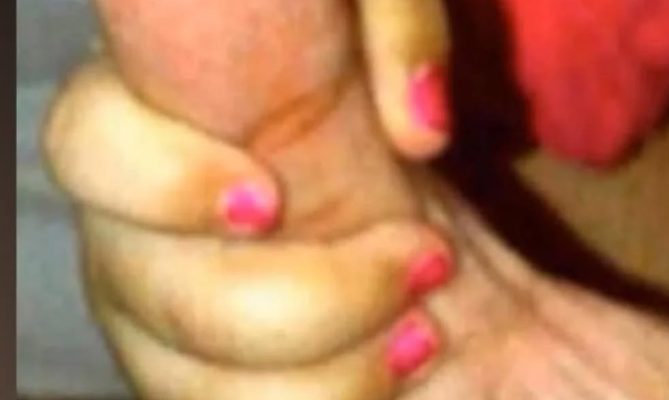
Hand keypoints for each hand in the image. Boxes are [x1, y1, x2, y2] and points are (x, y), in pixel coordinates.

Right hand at [44, 53, 451, 398]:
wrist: (379, 193)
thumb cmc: (367, 93)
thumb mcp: (379, 21)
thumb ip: (400, 30)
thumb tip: (420, 122)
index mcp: (152, 126)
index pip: (92, 146)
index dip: (166, 182)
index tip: (270, 199)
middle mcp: (138, 231)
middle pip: (169, 297)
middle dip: (314, 301)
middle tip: (426, 259)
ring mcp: (163, 316)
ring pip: (198, 386)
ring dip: (333, 375)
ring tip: (425, 330)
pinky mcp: (200, 377)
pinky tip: (396, 367)